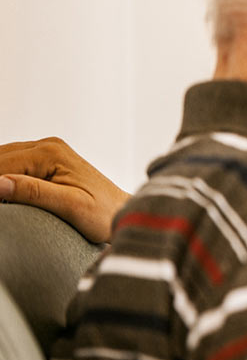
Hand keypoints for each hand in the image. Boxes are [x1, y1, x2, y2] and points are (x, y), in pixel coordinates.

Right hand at [0, 137, 129, 242]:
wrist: (122, 211)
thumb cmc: (103, 213)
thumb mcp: (71, 206)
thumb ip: (35, 192)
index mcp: (50, 153)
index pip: (0, 165)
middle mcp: (47, 145)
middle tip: (1, 204)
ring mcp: (46, 150)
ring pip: (2, 159)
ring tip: (3, 201)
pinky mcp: (46, 160)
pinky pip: (12, 163)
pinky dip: (3, 175)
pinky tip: (5, 195)